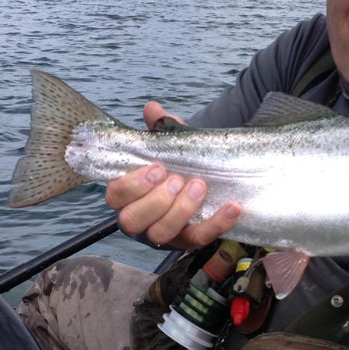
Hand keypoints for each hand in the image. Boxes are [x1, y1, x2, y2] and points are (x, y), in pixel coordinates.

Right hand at [104, 102, 240, 248]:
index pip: (116, 197)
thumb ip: (160, 128)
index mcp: (127, 195)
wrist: (204, 175)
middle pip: (132, 221)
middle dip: (155, 201)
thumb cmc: (176, 163)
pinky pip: (199, 238)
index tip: (157, 168)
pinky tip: (232, 207)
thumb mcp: (169, 145)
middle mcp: (140, 219)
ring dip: (181, 210)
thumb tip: (153, 108)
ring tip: (199, 187)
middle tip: (177, 180)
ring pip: (161, 233)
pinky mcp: (188, 241)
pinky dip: (217, 223)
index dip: (133, 185)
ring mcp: (163, 233)